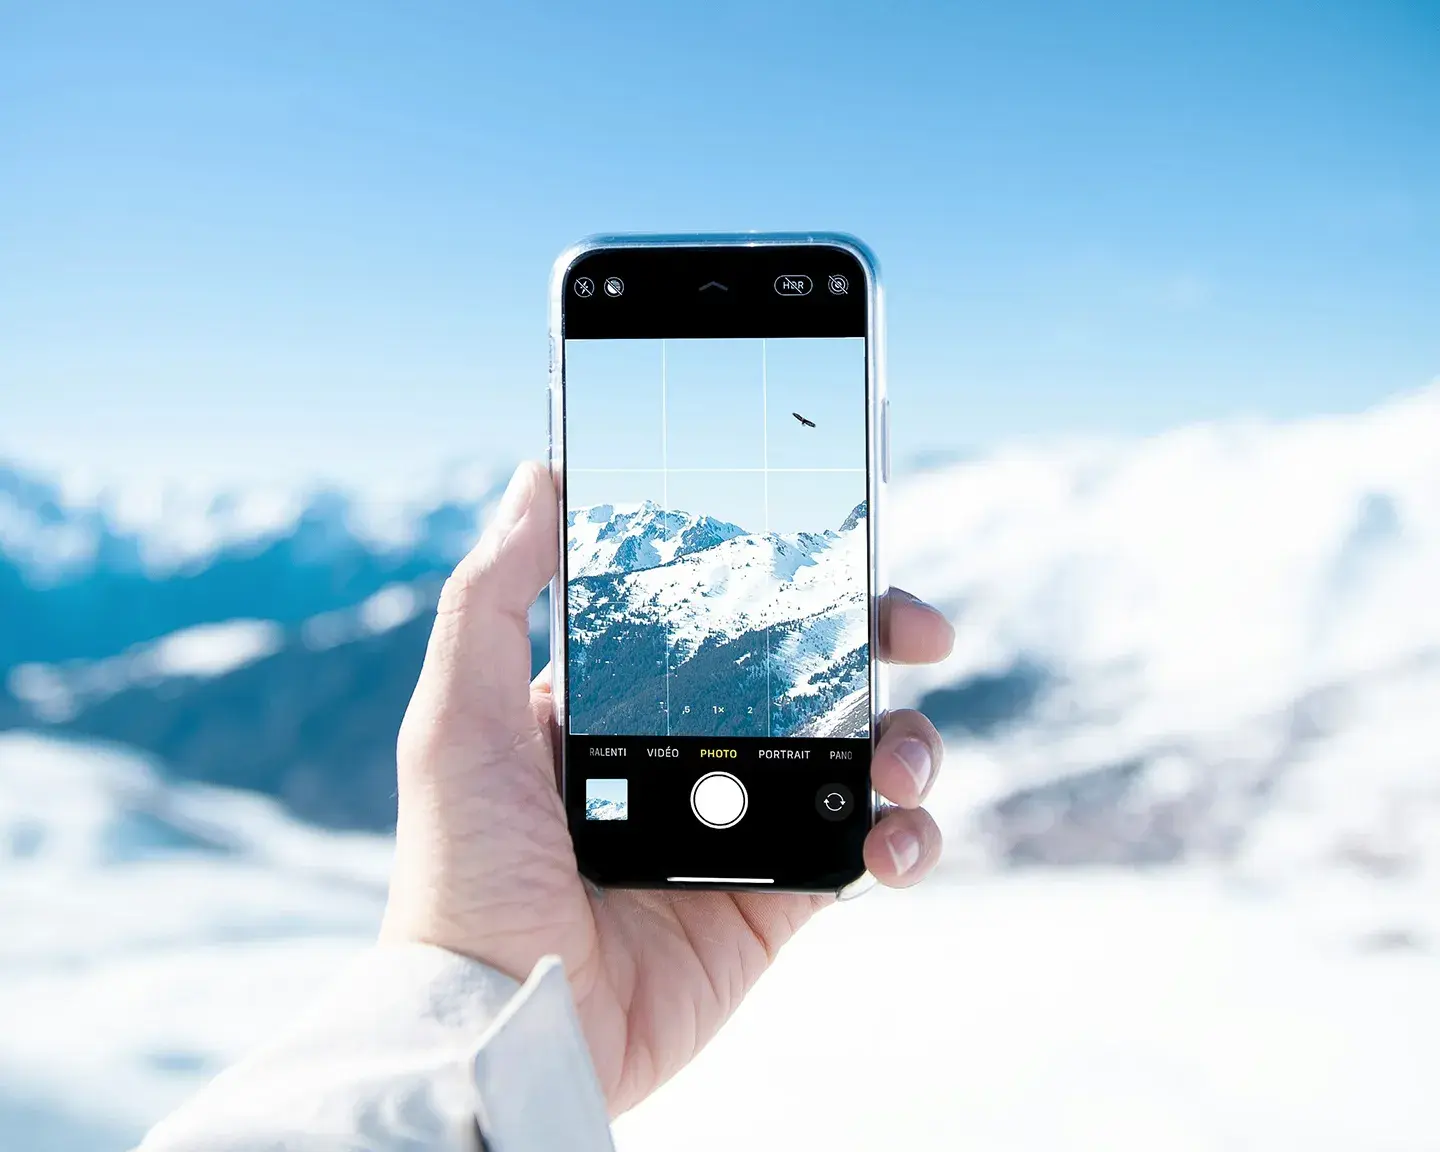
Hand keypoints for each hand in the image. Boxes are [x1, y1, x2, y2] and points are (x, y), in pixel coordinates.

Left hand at [381, 462, 953, 1114]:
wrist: (504, 1022)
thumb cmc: (465, 870)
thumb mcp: (457, 718)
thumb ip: (492, 598)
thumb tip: (536, 480)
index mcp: (626, 700)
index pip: (726, 615)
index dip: (789, 578)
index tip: (840, 548)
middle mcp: (693, 751)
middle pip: (813, 672)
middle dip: (880, 640)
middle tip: (921, 631)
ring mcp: (743, 825)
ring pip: (859, 754)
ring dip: (910, 741)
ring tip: (902, 762)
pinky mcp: (779, 899)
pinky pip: (866, 850)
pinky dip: (907, 838)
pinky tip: (895, 842)